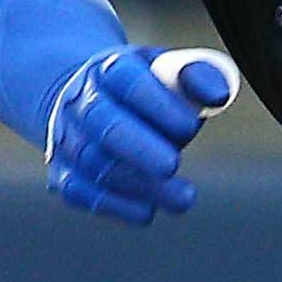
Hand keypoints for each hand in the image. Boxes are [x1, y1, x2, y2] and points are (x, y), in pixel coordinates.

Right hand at [46, 46, 236, 225]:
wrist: (90, 100)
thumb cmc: (146, 90)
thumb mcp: (170, 73)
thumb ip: (197, 78)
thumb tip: (218, 94)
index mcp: (110, 69)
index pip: (129, 82)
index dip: (158, 105)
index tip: (190, 126)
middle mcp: (81, 101)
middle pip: (104, 124)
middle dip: (140, 149)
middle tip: (173, 166)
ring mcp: (67, 138)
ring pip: (94, 164)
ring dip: (140, 185)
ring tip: (182, 198)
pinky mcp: (63, 172)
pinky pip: (80, 192)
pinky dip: (115, 205)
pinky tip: (148, 211)